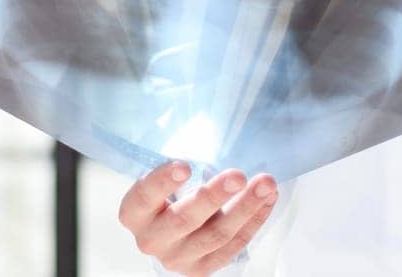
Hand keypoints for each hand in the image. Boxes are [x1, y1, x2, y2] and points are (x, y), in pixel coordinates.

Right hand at [118, 163, 277, 276]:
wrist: (167, 234)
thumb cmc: (167, 194)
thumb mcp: (162, 178)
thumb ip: (177, 166)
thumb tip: (211, 137)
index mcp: (134, 214)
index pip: (145, 196)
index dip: (163, 181)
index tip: (184, 165)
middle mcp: (152, 240)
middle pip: (184, 219)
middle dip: (213, 196)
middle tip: (237, 176)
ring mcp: (178, 258)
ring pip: (215, 235)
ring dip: (244, 208)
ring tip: (265, 184)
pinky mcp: (202, 269)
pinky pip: (234, 246)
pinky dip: (254, 220)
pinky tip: (267, 199)